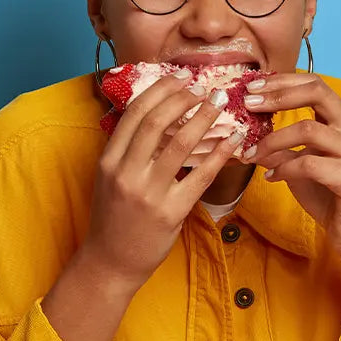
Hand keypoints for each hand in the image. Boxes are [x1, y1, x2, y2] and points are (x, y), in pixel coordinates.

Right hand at [80, 73, 245, 286]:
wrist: (111, 263)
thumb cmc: (113, 219)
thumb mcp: (110, 179)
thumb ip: (128, 151)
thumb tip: (157, 117)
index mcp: (109, 160)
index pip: (134, 113)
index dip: (159, 90)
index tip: (179, 78)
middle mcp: (126, 173)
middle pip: (156, 121)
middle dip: (182, 98)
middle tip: (203, 88)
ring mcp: (148, 193)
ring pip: (180, 144)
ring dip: (204, 119)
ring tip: (220, 105)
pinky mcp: (170, 212)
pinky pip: (200, 176)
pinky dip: (219, 154)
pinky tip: (232, 141)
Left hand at [242, 73, 340, 258]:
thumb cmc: (327, 195)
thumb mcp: (298, 165)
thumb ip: (280, 146)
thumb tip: (245, 131)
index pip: (316, 84)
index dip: (283, 81)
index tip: (253, 87)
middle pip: (318, 92)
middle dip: (279, 95)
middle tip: (249, 103)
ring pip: (308, 129)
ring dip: (273, 140)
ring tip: (252, 153)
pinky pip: (310, 164)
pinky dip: (284, 169)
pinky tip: (272, 178)